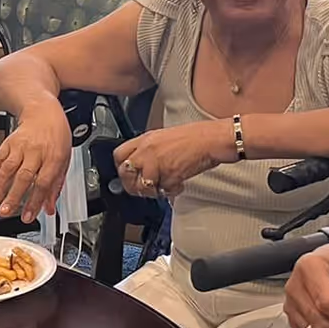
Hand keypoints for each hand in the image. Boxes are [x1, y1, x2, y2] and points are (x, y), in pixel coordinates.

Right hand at [0, 102, 72, 220]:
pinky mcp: (8, 142)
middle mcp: (36, 151)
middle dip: (13, 196)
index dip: (34, 202)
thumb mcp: (64, 159)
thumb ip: (56, 185)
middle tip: (5, 211)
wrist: (43, 111)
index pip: (43, 183)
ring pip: (8, 168)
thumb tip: (49, 207)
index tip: (27, 216)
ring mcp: (21, 146)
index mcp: (54, 157)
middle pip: (23, 176)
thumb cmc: (56, 135)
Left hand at [111, 122, 228, 200]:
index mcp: (145, 139)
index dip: (121, 168)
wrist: (210, 139)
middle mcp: (147, 151)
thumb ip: (148, 150)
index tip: (128, 174)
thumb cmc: (193, 137)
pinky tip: (179, 183)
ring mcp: (156, 164)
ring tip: (166, 185)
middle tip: (145, 186)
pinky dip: (172, 191)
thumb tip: (140, 165)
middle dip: (134, 184)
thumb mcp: (163, 137)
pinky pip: (164, 191)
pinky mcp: (169, 175)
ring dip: (154, 190)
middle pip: (125, 174)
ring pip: (143, 186)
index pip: (118, 155)